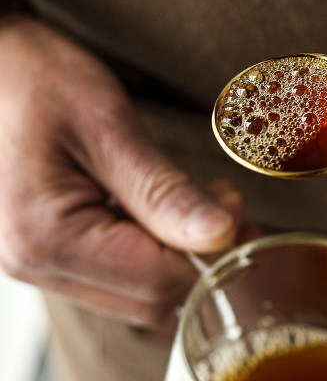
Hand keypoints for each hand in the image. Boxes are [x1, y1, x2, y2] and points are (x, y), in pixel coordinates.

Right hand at [0, 15, 247, 327]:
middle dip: (203, 259)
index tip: (237, 210)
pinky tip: (169, 212)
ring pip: (138, 295)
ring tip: (203, 201)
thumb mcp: (108, 126)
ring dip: (182, 256)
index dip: (213, 255)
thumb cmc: (36, 80)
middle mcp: (37, 264)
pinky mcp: (49, 252)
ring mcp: (39, 263)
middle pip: (151, 300)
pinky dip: (155, 251)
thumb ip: (163, 190)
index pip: (160, 282)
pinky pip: (118, 275)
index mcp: (49, 237)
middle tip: (228, 204)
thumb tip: (220, 236)